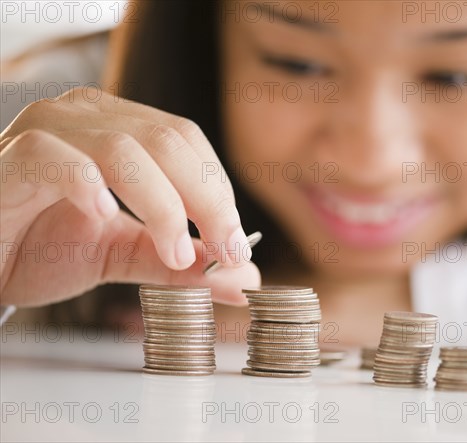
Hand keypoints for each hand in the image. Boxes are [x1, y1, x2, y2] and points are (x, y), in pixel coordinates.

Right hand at [0, 88, 259, 306]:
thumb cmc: (41, 245)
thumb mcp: (123, 255)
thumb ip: (179, 262)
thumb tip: (245, 280)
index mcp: (121, 128)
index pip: (188, 144)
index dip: (218, 191)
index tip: (237, 246)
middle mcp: (88, 117)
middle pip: (169, 141)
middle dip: (206, 199)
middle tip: (226, 250)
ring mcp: (47, 130)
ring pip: (124, 147)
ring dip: (162, 203)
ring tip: (174, 250)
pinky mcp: (11, 156)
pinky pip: (53, 155)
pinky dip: (86, 183)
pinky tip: (103, 215)